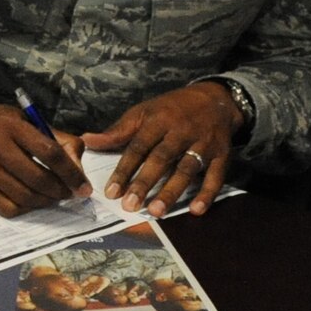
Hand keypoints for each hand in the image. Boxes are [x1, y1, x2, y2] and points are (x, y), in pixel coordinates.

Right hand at [0, 95, 89, 216]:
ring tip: (52, 197)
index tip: (83, 187)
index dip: (71, 173)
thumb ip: (55, 138)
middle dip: (60, 191)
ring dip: (45, 201)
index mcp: (12, 127)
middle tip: (69, 193)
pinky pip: (6, 207)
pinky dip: (26, 208)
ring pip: (24, 196)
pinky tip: (32, 202)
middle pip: (38, 179)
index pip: (50, 153)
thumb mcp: (25, 118)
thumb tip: (77, 167)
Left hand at [81, 81, 241, 217]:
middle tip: (130, 205)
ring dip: (172, 191)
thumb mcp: (143, 112)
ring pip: (187, 168)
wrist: (215, 99)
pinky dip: (207, 193)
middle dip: (144, 183)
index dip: (124, 170)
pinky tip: (196, 210)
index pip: (138, 147)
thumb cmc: (171, 109)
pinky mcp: (223, 153)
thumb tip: (87, 141)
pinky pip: (216, 175)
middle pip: (161, 159)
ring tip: (156, 211)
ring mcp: (204, 143)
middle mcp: (181, 131)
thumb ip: (118, 131)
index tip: (111, 192)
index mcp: (158, 121)